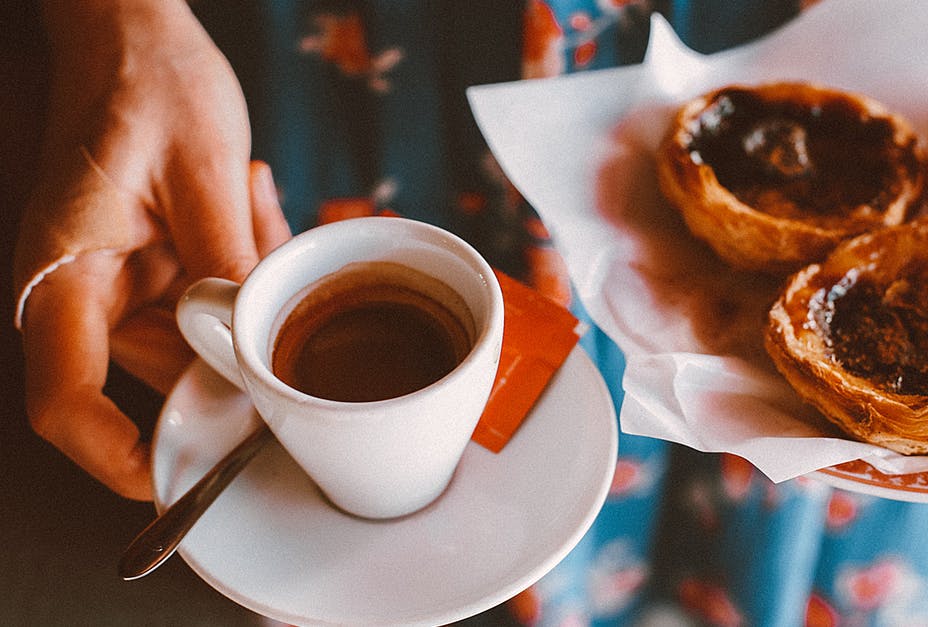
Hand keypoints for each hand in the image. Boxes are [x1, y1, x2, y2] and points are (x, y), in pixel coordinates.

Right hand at [17, 0, 289, 499]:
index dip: (113, 454)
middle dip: (235, 363)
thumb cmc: (150, 83)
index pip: (65, 398)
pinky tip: (253, 206)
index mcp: (62, 272)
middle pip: (156, 379)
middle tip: (277, 289)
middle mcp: (84, 293)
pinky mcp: (156, 273)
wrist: (134, 39)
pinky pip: (212, 310)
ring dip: (250, 310)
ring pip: (199, 345)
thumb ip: (230, 260)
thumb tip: (258, 344)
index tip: (176, 477)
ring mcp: (122, 287)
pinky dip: (248, 282)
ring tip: (252, 207)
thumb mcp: (203, 167)